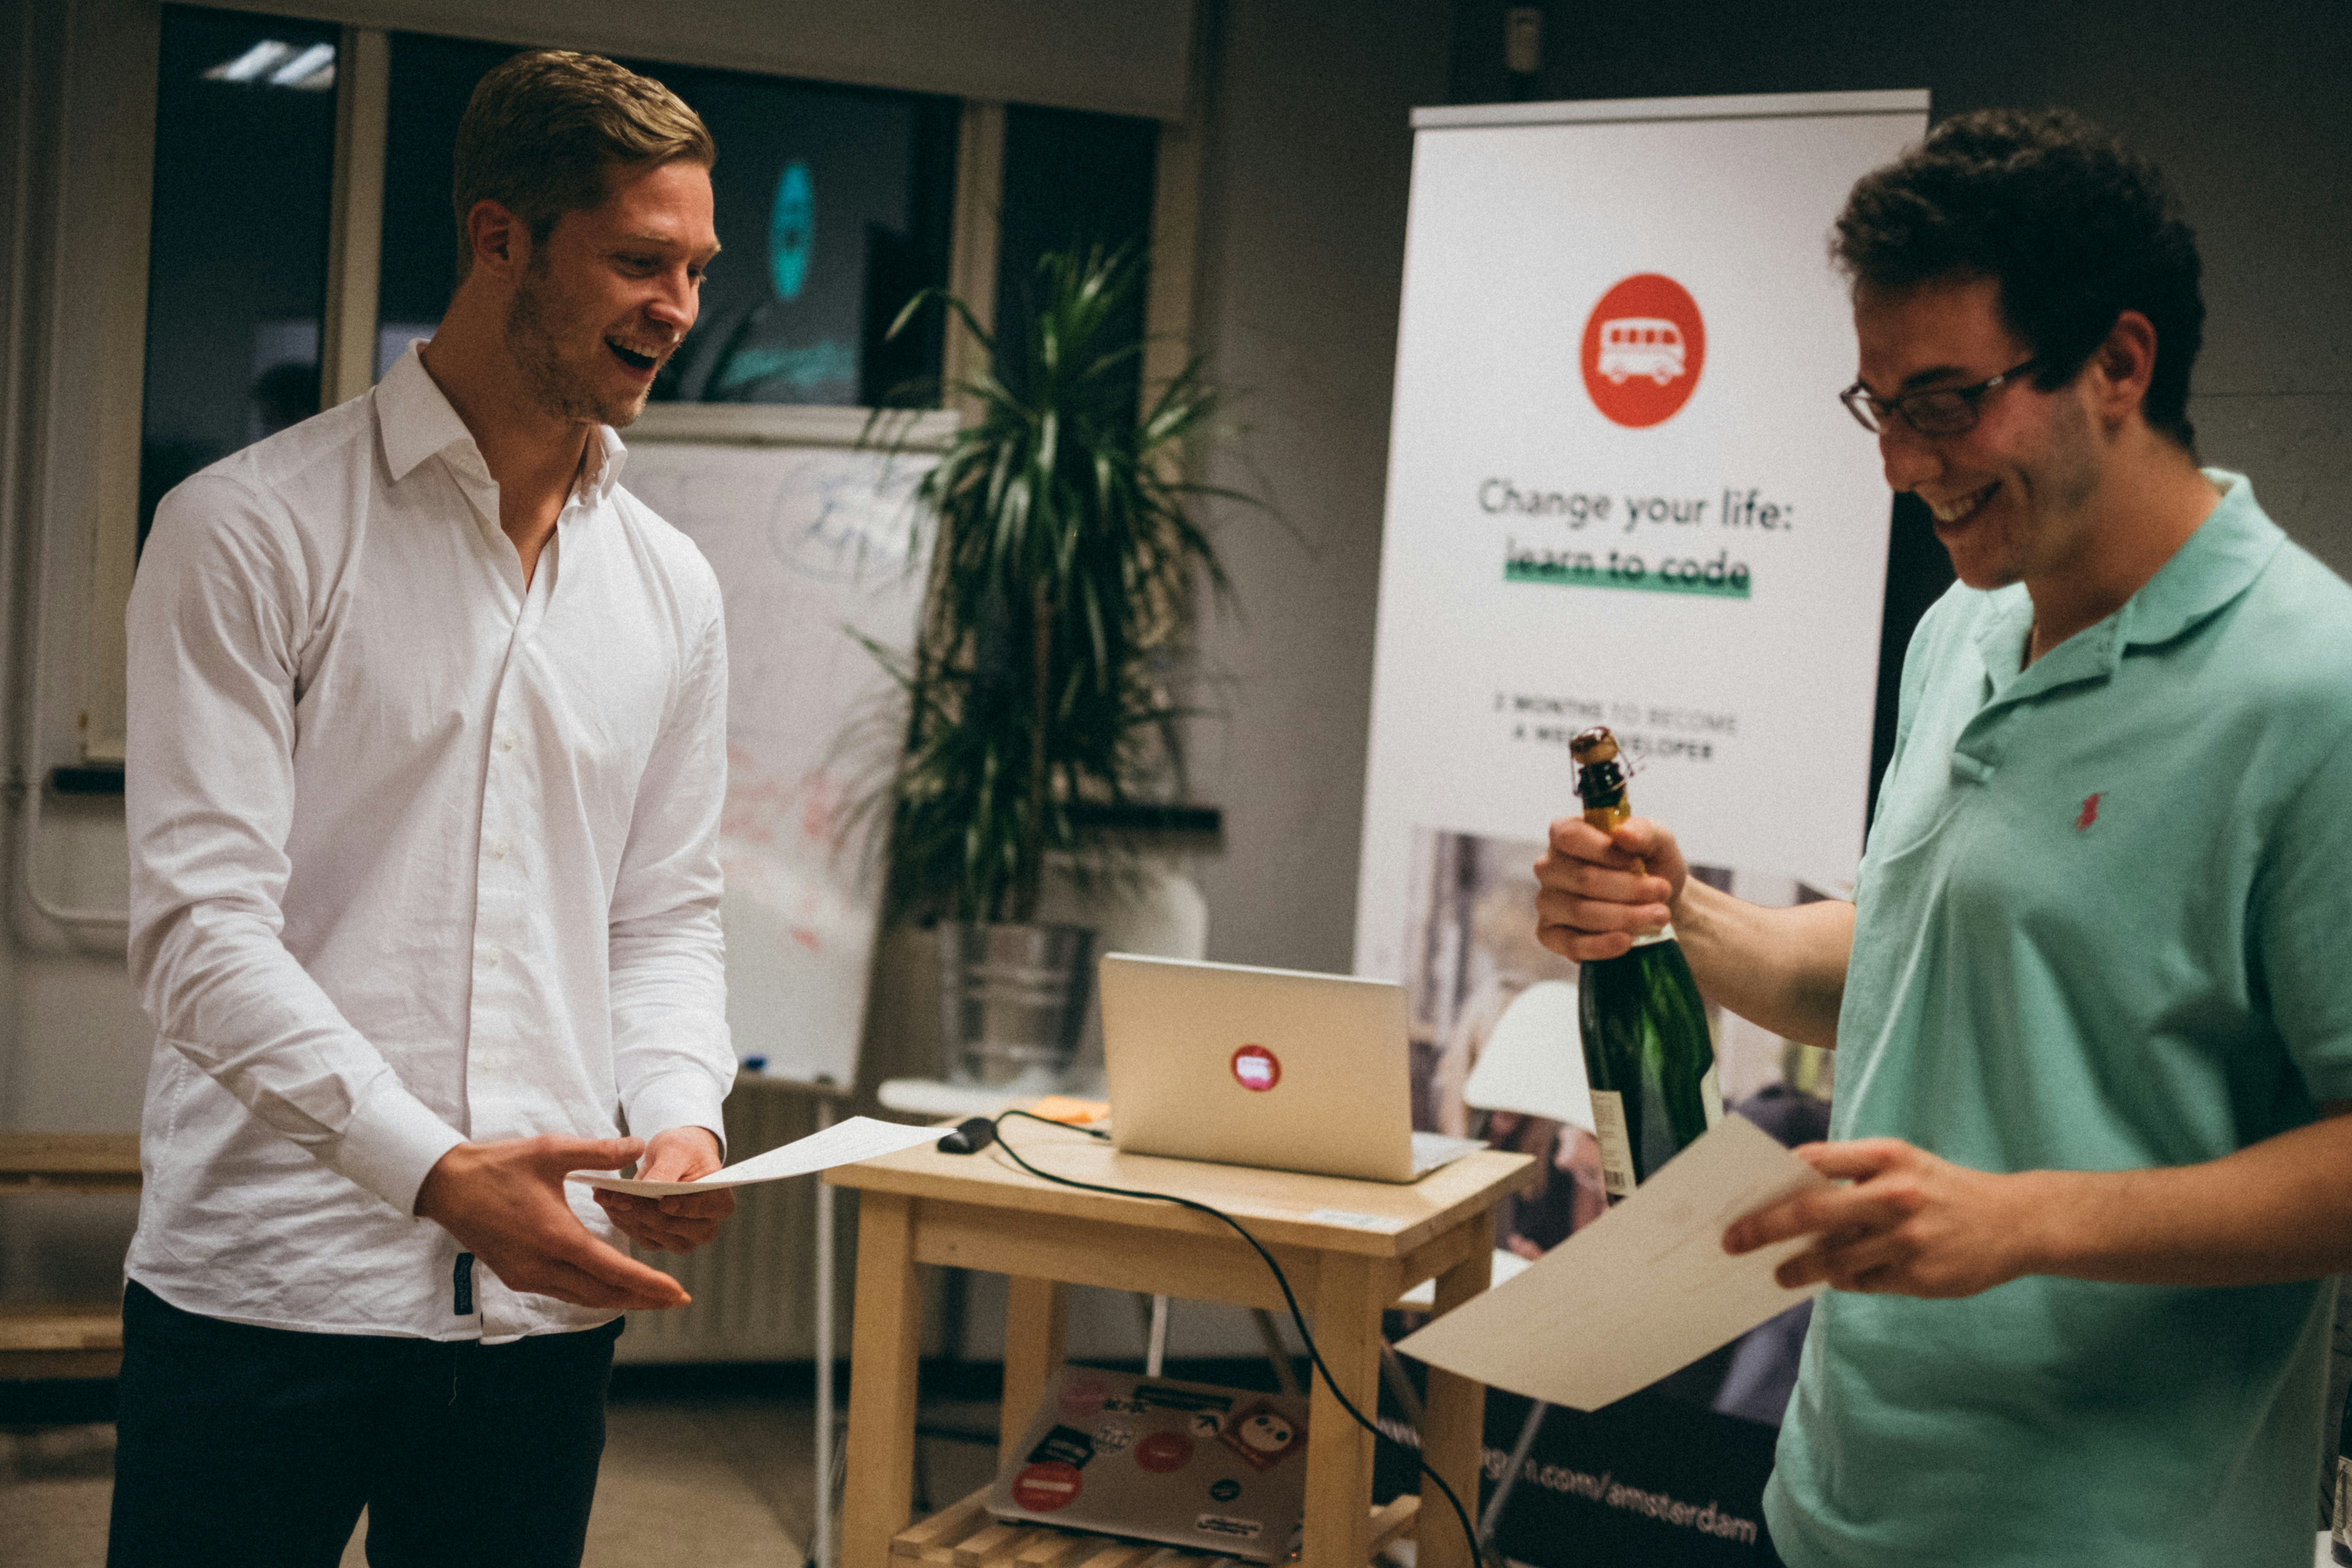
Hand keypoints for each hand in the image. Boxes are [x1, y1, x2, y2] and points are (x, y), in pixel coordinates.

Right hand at [415, 1135, 689, 1310]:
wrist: (446, 1184)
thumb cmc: (498, 1165)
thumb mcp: (551, 1150)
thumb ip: (600, 1151)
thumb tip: (640, 1146)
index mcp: (555, 1235)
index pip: (612, 1270)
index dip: (648, 1284)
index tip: (677, 1292)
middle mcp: (541, 1264)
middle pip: (602, 1293)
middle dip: (642, 1298)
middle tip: (676, 1300)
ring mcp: (526, 1275)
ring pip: (582, 1297)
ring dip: (618, 1298)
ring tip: (650, 1297)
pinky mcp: (515, 1276)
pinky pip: (562, 1292)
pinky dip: (591, 1292)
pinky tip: (607, 1286)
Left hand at [592, 1126, 734, 1254]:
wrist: (674, 1157)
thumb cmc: (682, 1149)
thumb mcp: (676, 1149)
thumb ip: (666, 1169)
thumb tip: (652, 1187)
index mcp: (720, 1203)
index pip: (700, 1209)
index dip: (680, 1207)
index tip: (658, 1201)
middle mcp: (705, 1227)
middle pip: (674, 1227)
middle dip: (643, 1211)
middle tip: (618, 1197)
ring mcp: (683, 1239)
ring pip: (654, 1236)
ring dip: (628, 1218)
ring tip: (607, 1198)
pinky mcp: (661, 1241)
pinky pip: (640, 1237)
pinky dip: (623, 1221)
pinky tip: (610, 1204)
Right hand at [1533, 813, 1687, 961]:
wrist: (1655, 902)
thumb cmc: (1650, 863)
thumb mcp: (1657, 841)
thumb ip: (1643, 831)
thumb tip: (1622, 833)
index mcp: (1565, 834)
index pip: (1571, 837)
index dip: (1606, 852)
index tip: (1638, 863)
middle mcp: (1548, 867)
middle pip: (1583, 879)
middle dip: (1629, 889)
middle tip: (1662, 893)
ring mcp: (1546, 901)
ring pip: (1581, 912)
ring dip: (1625, 917)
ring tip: (1658, 916)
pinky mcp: (1550, 934)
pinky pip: (1570, 943)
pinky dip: (1601, 945)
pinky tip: (1626, 942)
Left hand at [1722, 1139, 2038, 1298]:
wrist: (2015, 1221)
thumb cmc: (1941, 1188)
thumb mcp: (1902, 1163)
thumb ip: (1851, 1174)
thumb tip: (1788, 1195)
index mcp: (1887, 1157)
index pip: (1815, 1161)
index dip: (1775, 1178)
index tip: (1742, 1195)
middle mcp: (1895, 1195)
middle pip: (1812, 1212)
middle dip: (1765, 1228)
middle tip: (1733, 1242)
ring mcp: (1908, 1239)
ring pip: (1834, 1258)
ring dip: (1800, 1268)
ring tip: (1781, 1273)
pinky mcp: (1920, 1276)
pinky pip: (1863, 1282)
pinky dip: (1845, 1279)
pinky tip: (1838, 1276)